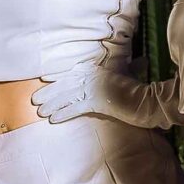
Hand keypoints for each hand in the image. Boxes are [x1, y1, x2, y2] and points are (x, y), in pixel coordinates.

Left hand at [33, 53, 177, 130]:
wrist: (149, 101)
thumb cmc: (138, 91)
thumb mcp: (126, 78)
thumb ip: (122, 71)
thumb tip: (135, 63)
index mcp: (99, 69)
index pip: (73, 72)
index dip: (58, 77)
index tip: (45, 78)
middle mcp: (94, 76)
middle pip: (67, 84)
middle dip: (50, 92)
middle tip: (35, 100)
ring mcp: (95, 88)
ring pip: (68, 96)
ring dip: (53, 104)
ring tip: (41, 112)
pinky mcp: (98, 101)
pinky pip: (76, 107)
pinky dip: (64, 113)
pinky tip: (54, 119)